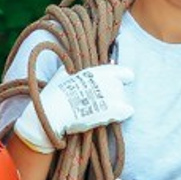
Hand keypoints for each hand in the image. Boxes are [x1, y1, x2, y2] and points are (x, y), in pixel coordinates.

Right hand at [13, 64, 133, 153]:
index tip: (114, 85)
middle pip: (121, 88)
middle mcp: (108, 79)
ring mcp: (112, 94)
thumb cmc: (55, 94)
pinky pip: (127, 111)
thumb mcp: (64, 73)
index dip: (121, 79)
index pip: (125, 72)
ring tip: (98, 111)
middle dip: (113, 94)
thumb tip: (75, 62)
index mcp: (98, 70)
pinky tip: (108, 118)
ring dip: (115, 105)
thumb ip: (75, 67)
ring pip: (123, 99)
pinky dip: (121, 115)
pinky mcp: (114, 110)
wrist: (53, 113)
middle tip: (98, 102)